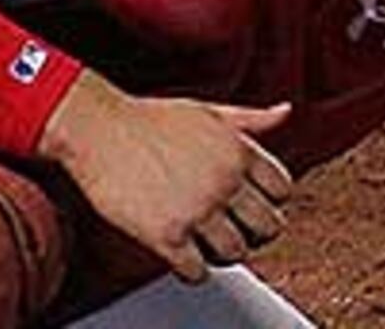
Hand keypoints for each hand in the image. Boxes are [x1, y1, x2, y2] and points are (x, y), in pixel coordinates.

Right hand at [34, 76, 290, 283]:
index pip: (283, 191)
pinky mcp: (165, 235)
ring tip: (212, 250)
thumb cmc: (150, 119)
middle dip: (258, 234)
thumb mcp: (211, 111)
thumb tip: (285, 111)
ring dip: (226, 255)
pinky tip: (188, 263)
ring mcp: (197, 211)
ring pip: (235, 252)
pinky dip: (197, 272)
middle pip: (269, 226)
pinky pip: (197, 270)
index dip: (271, 202)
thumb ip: (252, 119)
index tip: (256, 207)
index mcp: (242, 153)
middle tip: (242, 235)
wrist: (99, 130)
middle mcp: (226, 183)